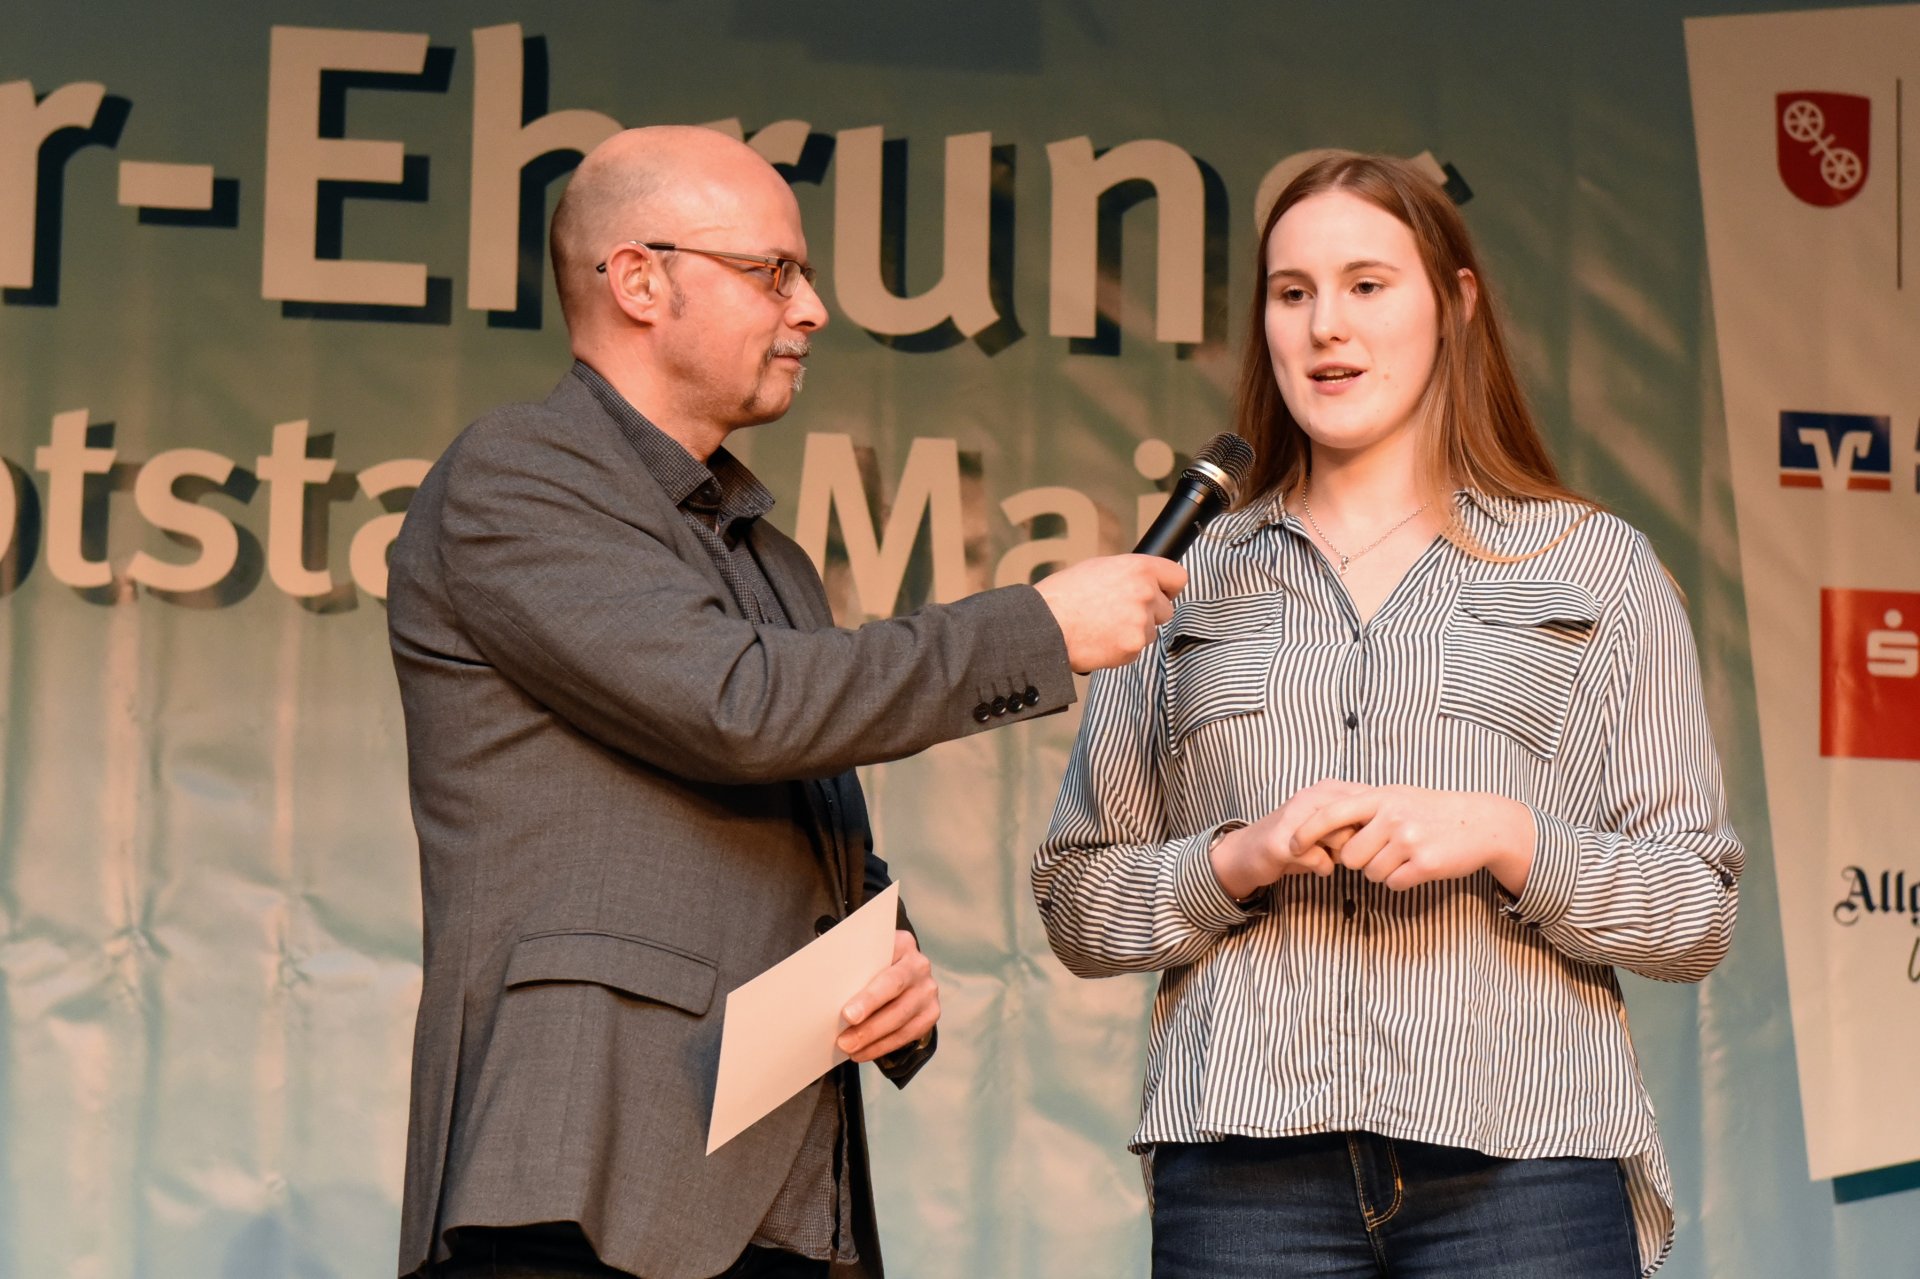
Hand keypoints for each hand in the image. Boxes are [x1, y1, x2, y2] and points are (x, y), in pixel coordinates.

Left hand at [836, 930, 939, 1062]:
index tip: (847, 1015)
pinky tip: (862, 1053)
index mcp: (901, 944)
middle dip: (869, 1021)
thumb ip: (850, 969)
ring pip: (901, 1018)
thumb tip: (820, 995)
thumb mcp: (863, 958)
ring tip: (848, 1048)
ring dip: (872, 1038)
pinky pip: (907, 1035)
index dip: (868, 995)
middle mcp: (919, 965)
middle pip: (894, 995)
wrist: (898, 973)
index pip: (884, 969)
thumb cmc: (869, 966)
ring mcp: (927, 990)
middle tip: (844, 1040)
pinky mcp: (930, 1013)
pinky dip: (882, 1046)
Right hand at [1033, 554, 1185, 672]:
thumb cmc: (1064, 596)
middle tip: (1120, 614)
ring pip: (1150, 631)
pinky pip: (1135, 650)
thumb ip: (1128, 574)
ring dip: (1133, 632)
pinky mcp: (1133, 647)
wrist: (1044, 625)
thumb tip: (1142, 581)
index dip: (1168, 588)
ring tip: (1103, 627)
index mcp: (1138, 568)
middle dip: (1149, 614)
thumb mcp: (1098, 568)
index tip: (1161, 594)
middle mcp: (1145, 593)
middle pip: (1167, 609)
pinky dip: (1121, 648)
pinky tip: (1100, 640)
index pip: (1178, 577)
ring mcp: (1141, 622)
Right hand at [1209, 778, 1369, 899]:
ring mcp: (1295, 816)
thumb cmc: (1298, 840)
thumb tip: (1389, 832)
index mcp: (1327, 788)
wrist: (1249, 852)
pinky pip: (1320, 859)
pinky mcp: (1281, 842)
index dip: (1374, 824)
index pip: (1370, 801)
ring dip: (1342, 854)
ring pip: (1341, 837)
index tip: (1365, 837)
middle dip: (1359, 840)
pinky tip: (1319, 867)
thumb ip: (1357, 823)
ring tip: (1333, 857)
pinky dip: (1323, 867)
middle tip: (1348, 850)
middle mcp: (1311, 796)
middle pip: (1359, 820)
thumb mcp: (1331, 825)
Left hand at [1290, 786, 1535, 894]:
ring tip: (1404, 855)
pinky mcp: (1425, 864)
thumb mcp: (1396, 796)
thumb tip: (1324, 828)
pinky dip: (1401, 880)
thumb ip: (1362, 808)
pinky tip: (1417, 866)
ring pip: (1370, 873)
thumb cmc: (1430, 810)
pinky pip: (1393, 883)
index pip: (1330, 814)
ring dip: (1382, 871)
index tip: (1292, 846)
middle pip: (1349, 856)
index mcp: (1379, 797)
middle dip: (1359, 861)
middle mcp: (1391, 816)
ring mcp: (1409, 840)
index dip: (1307, 832)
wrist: (1480, 822)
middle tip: (1382, 851)